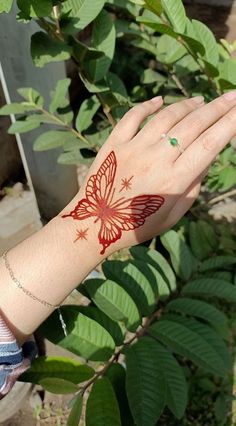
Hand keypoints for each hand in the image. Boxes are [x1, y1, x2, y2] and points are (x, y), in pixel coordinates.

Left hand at [61, 91, 235, 256]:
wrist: (94, 225)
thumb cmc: (136, 226)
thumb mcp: (172, 216)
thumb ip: (192, 187)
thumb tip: (204, 159)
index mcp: (174, 180)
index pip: (210, 143)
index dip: (230, 123)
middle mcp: (156, 159)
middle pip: (193, 124)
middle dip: (218, 107)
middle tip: (232, 96)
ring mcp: (133, 148)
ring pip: (166, 116)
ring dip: (187, 104)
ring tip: (201, 100)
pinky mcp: (114, 143)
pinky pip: (133, 117)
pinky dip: (148, 105)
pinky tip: (160, 100)